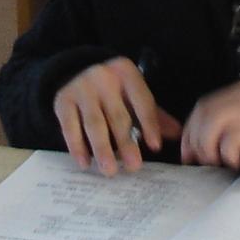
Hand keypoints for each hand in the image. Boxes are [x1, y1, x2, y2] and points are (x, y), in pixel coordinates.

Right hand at [53, 58, 179, 174]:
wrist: (73, 69)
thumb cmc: (111, 86)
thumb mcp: (132, 92)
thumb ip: (152, 113)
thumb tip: (177, 134)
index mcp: (126, 73)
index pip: (142, 100)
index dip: (150, 124)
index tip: (155, 147)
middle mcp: (103, 78)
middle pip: (117, 115)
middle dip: (126, 143)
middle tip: (134, 167)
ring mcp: (81, 89)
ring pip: (93, 123)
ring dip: (102, 149)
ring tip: (110, 170)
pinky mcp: (62, 101)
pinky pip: (70, 127)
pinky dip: (77, 147)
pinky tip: (85, 163)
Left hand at [180, 80, 239, 170]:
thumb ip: (230, 124)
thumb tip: (194, 147)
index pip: (204, 105)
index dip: (190, 129)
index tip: (188, 152)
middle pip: (204, 111)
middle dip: (194, 140)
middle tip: (201, 162)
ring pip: (212, 122)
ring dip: (207, 147)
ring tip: (217, 162)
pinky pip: (231, 139)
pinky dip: (225, 154)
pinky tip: (235, 163)